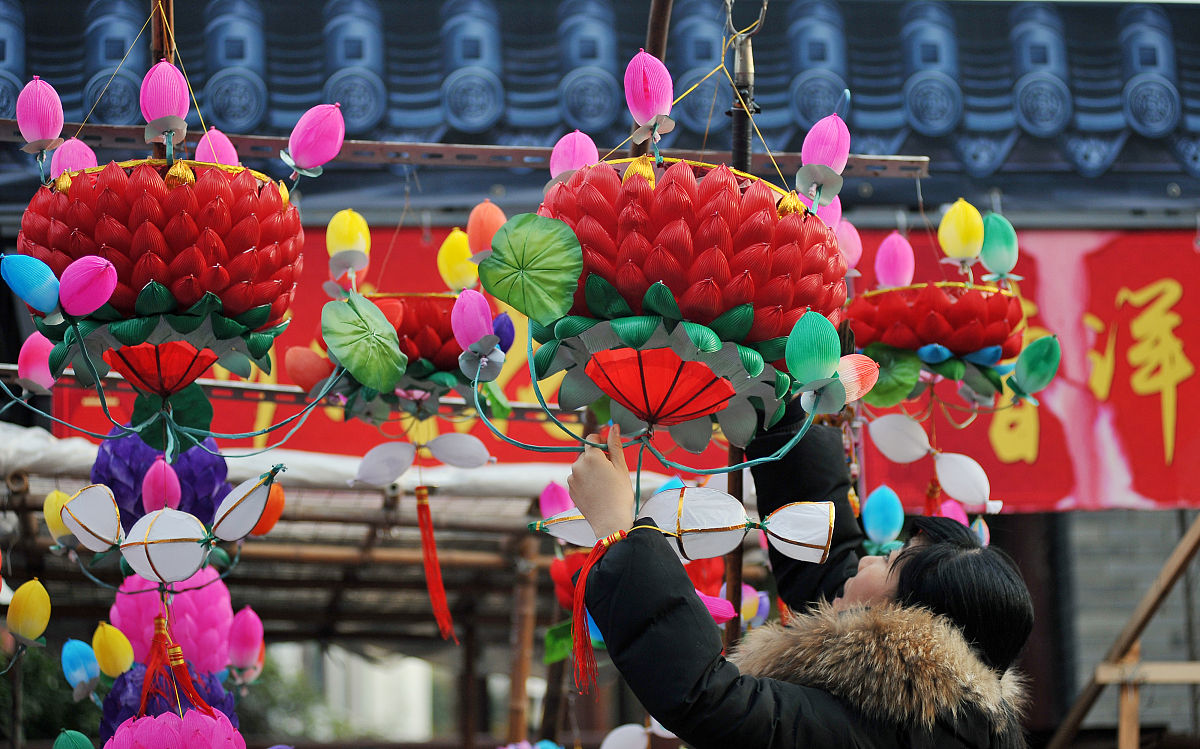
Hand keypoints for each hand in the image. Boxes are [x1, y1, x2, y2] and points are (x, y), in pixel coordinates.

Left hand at [567, 425, 634, 539]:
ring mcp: (572, 478)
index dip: (602, 442)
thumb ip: (615, 445)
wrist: (610, 520)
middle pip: (587, 453)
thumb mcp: (621, 467)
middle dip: (597, 458)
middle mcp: (577, 465)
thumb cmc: (619, 494)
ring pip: (582, 467)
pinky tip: (596, 491)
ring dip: (591, 470)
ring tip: (604, 484)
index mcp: (591, 456)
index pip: (592, 438)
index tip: (611, 453)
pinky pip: (578, 479)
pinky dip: (585, 481)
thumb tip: (614, 426)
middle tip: (611, 472)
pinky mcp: (570, 489)